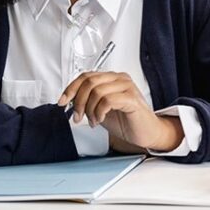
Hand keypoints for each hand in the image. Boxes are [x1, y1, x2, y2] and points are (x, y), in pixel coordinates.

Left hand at [57, 72, 181, 151]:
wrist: (146, 133)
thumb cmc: (126, 121)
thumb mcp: (101, 109)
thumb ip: (88, 101)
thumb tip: (69, 101)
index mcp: (112, 78)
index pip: (86, 76)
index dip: (70, 88)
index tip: (62, 102)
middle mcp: (120, 79)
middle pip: (89, 82)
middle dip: (78, 101)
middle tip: (78, 117)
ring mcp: (127, 87)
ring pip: (97, 91)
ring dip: (89, 110)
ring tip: (93, 121)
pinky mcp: (132, 99)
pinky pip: (108, 101)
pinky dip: (99, 112)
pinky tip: (101, 120)